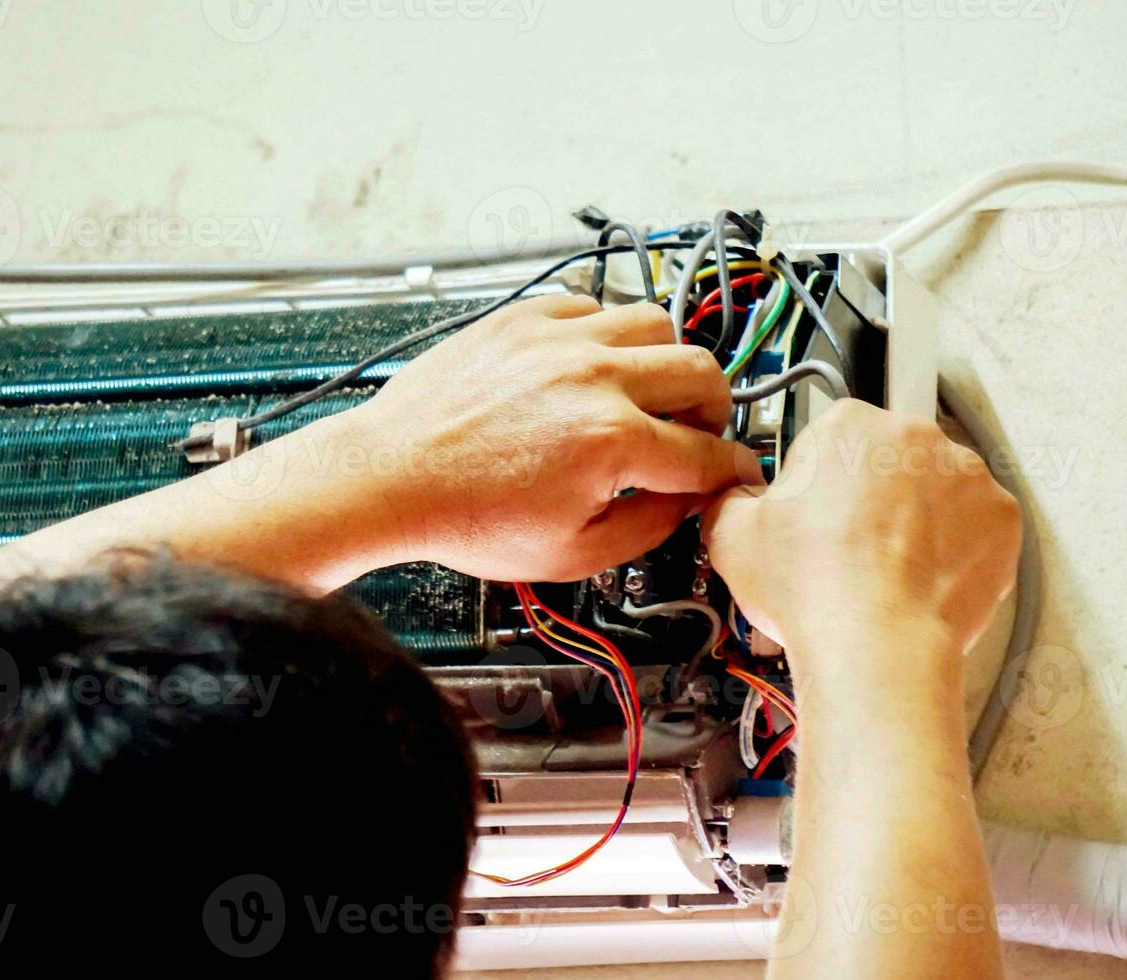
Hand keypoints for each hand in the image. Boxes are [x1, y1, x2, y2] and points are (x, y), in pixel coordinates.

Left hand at [348, 294, 762, 581]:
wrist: (391, 477)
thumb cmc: (466, 517)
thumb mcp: (572, 554)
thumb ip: (650, 528)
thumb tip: (686, 499)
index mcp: (611, 441)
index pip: (706, 453)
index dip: (732, 471)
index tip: (735, 474)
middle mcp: (592, 377)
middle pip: (701, 372)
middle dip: (715, 410)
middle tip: (698, 432)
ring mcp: (556, 339)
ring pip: (655, 323)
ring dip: (666, 361)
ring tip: (649, 391)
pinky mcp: (522, 318)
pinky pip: (593, 305)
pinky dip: (607, 334)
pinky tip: (592, 367)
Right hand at [702, 399, 1020, 678]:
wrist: (876, 645)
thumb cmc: (814, 587)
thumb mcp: (731, 534)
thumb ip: (732, 498)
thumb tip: (735, 497)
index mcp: (848, 424)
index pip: (833, 437)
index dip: (819, 481)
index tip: (816, 513)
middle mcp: (914, 436)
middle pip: (890, 458)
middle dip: (874, 495)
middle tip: (849, 547)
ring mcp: (967, 475)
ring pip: (938, 490)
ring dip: (918, 520)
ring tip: (886, 571)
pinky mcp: (1003, 518)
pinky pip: (978, 526)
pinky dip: (958, 549)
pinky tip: (922, 580)